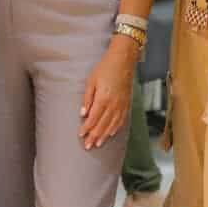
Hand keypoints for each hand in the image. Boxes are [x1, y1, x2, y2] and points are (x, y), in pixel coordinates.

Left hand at [78, 34, 137, 149]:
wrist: (123, 61)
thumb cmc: (105, 68)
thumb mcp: (91, 81)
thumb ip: (87, 98)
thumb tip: (82, 114)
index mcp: (103, 99)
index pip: (93, 119)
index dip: (86, 128)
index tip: (81, 135)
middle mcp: (113, 105)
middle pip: (102, 125)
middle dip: (94, 136)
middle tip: (87, 145)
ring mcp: (121, 106)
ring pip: (112, 125)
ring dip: (104, 135)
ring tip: (97, 144)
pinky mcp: (126, 104)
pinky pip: (121, 121)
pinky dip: (115, 129)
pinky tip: (111, 134)